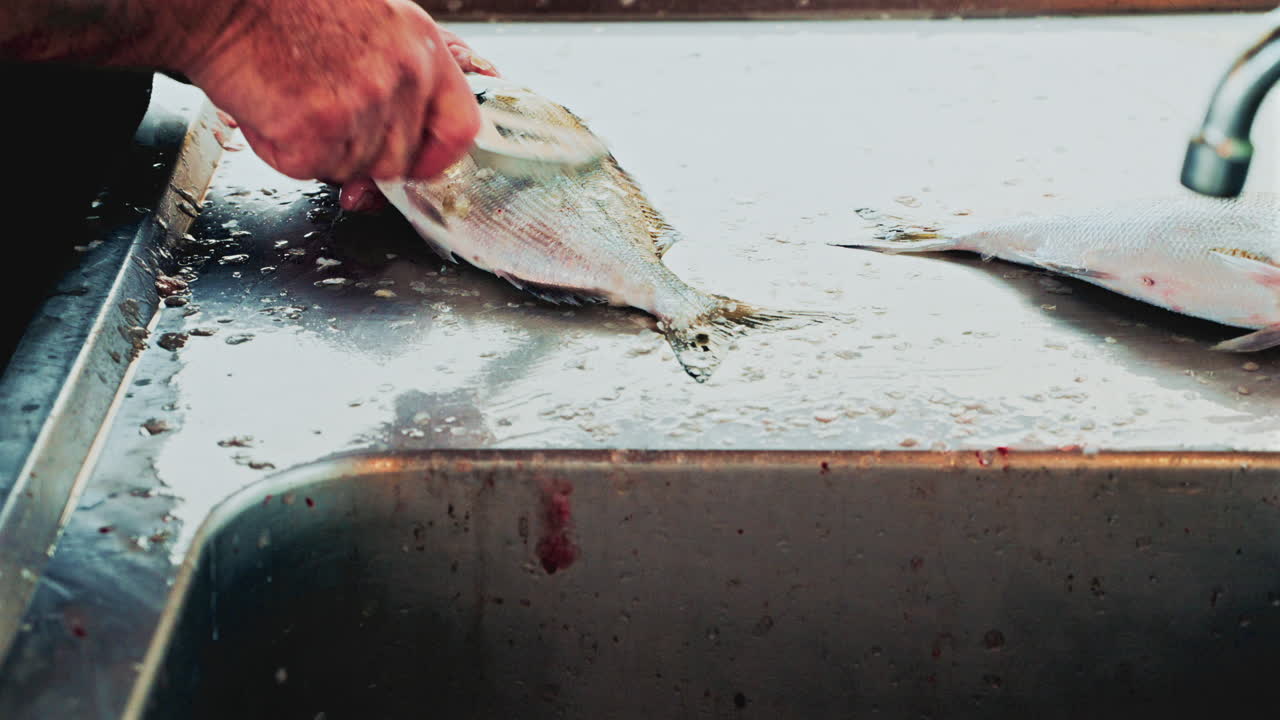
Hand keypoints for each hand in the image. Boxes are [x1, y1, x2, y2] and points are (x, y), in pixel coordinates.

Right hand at [181, 0, 483, 187]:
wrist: (222, 0)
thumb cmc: (283, 5)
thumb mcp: (367, 23)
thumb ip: (395, 82)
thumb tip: (400, 155)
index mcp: (421, 46)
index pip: (459, 128)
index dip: (434, 158)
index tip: (416, 165)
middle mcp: (401, 76)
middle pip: (398, 160)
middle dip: (359, 152)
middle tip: (321, 110)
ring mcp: (361, 107)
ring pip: (352, 168)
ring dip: (319, 148)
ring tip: (293, 95)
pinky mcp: (316, 132)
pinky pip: (308, 169)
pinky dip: (282, 149)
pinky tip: (272, 106)